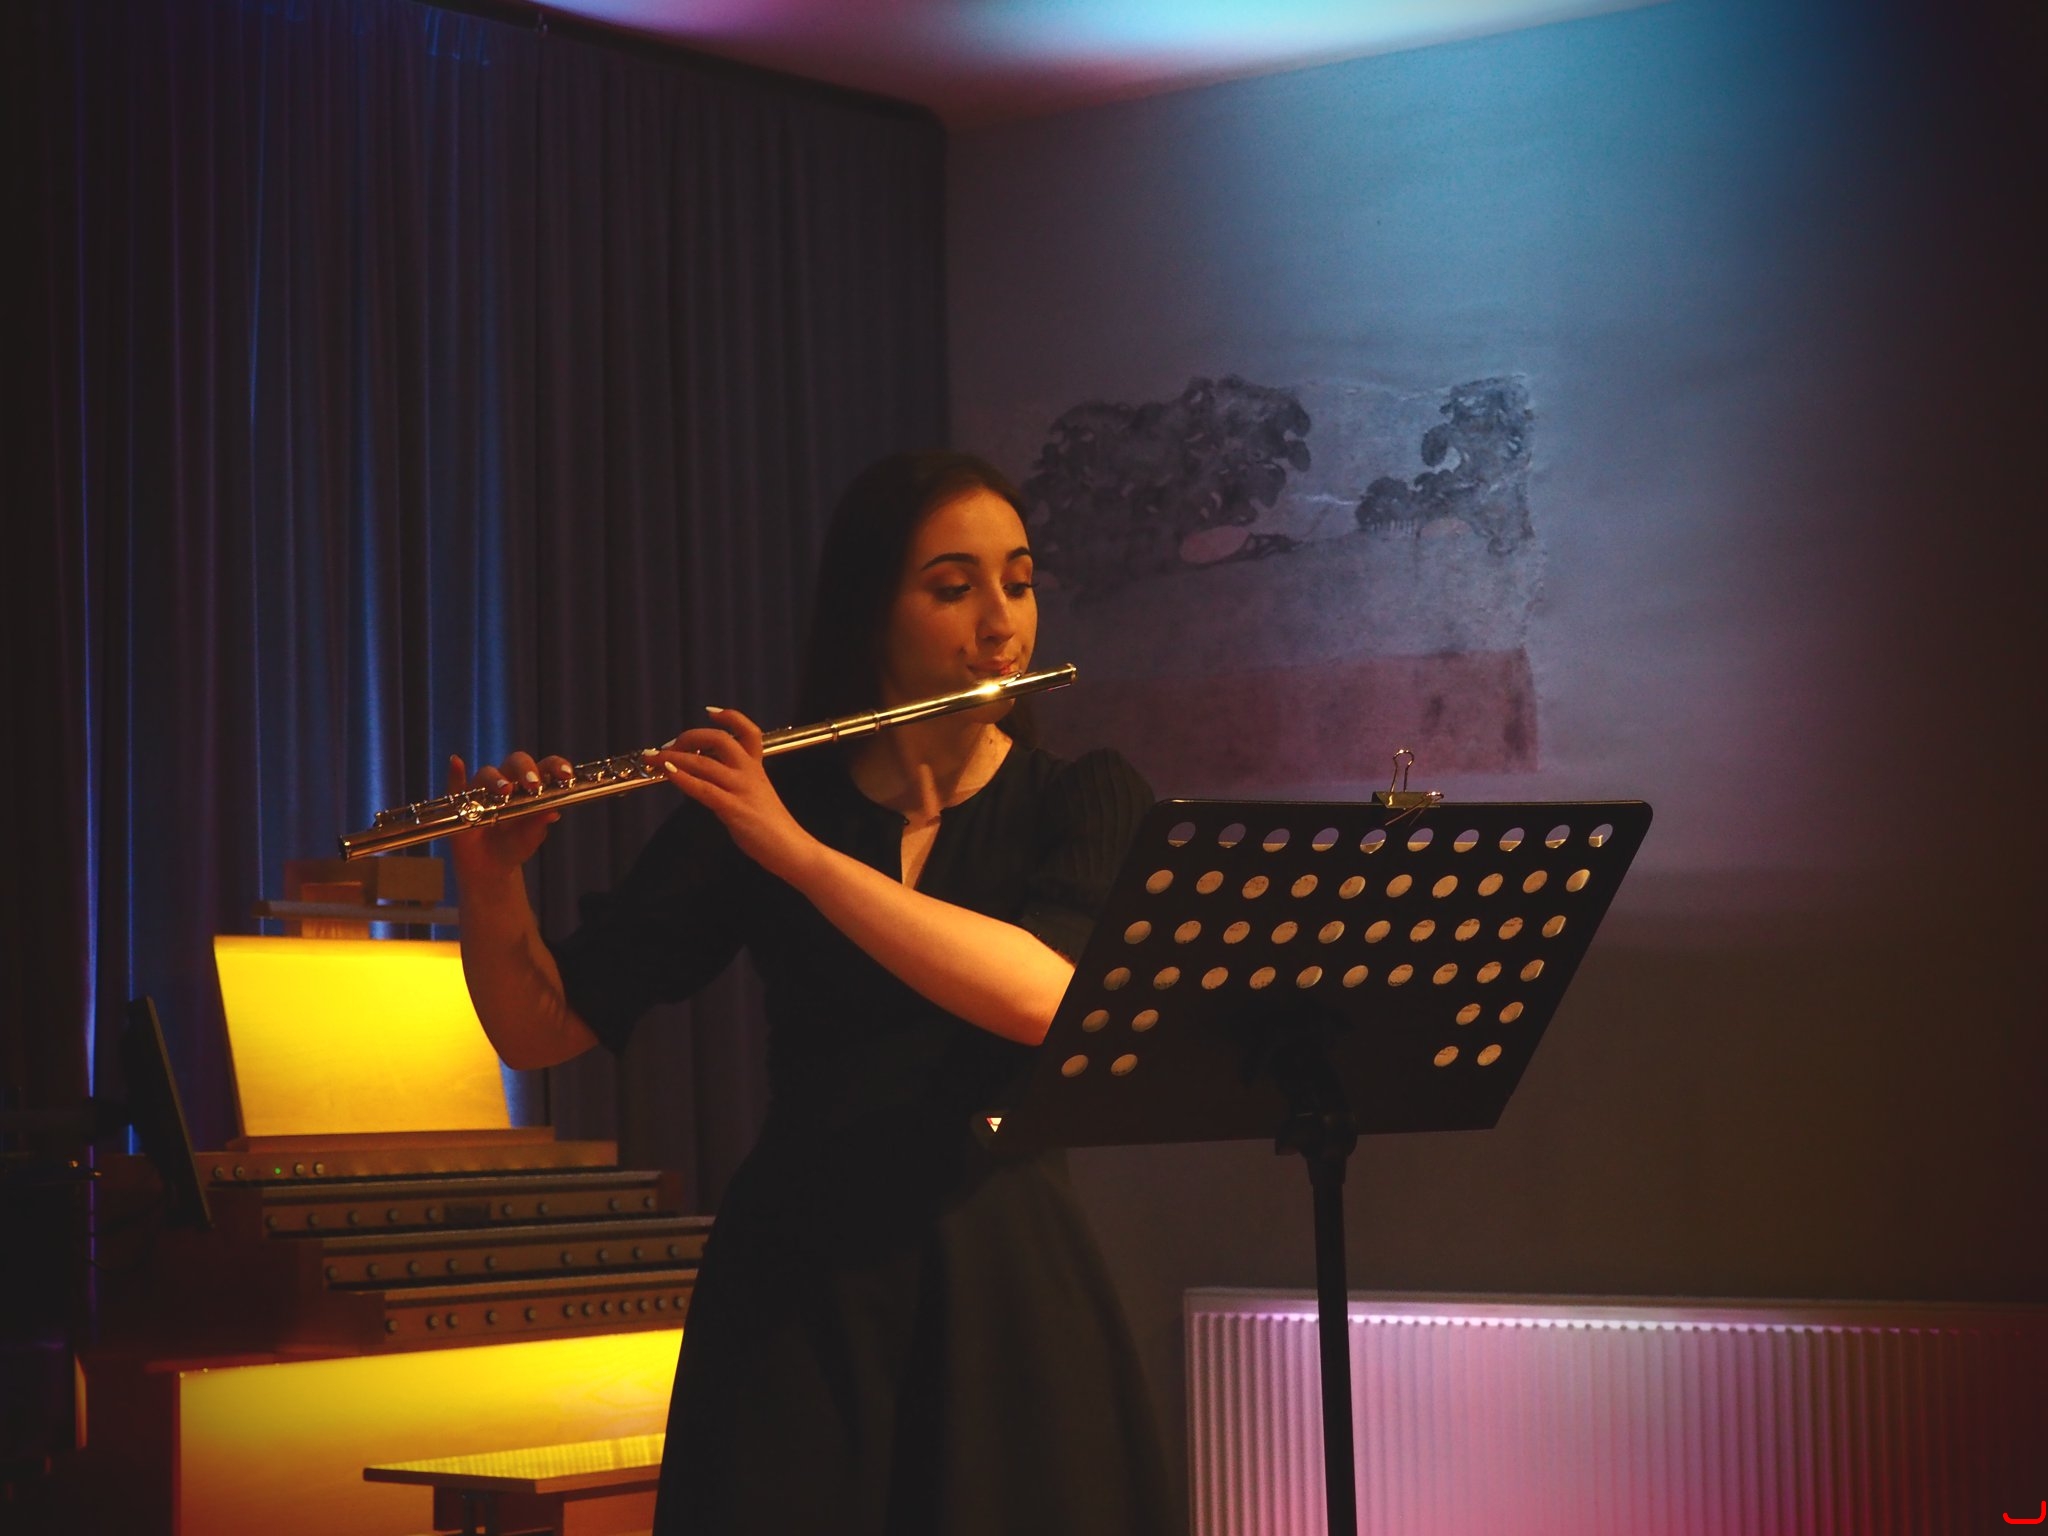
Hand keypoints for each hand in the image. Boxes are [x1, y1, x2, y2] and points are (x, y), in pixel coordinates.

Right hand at [444, 750, 575, 880]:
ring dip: (495, 778)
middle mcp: (507, 780)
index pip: (545, 766)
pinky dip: (455, 772)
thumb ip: (539, 824)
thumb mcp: (530, 838)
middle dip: (525, 769)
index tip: (566, 775)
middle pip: (516, 762)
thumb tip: (553, 812)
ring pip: (487, 773)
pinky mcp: (461, 799)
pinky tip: (456, 762)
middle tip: (532, 785)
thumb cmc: (515, 846)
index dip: (556, 766)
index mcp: (530, 785)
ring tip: (504, 790)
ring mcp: (483, 788)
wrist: (490, 867)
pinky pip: (455, 784)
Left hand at [643, 709, 817, 881]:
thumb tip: (704, 779)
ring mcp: (742, 789)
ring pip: (704, 762)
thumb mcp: (755, 796)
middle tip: (667, 746)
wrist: (791, 849)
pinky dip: (683, 778)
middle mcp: (749, 772)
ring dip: (674, 757)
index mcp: (756, 768)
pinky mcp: (734, 808)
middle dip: (688, 737)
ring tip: (654, 758)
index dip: (730, 717)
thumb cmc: (771, 827)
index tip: (710, 711)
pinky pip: (704, 788)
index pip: (748, 731)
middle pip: (719, 739)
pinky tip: (668, 773)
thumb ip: (734, 784)